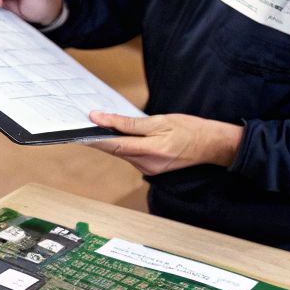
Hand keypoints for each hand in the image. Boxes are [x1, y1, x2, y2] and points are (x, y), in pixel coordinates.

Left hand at [83, 112, 244, 174]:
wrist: (211, 146)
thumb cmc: (190, 130)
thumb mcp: (161, 121)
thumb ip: (130, 123)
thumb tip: (103, 119)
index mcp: (150, 151)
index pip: (113, 145)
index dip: (93, 139)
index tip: (78, 131)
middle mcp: (146, 165)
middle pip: (115, 151)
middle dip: (100, 138)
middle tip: (86, 124)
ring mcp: (148, 170)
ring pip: (122, 154)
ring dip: (112, 142)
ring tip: (101, 126)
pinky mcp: (151, 169)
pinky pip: (131, 156)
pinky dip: (124, 146)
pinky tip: (122, 135)